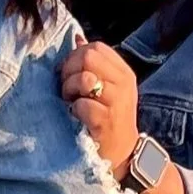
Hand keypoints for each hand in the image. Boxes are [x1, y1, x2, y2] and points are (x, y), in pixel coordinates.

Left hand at [59, 40, 140, 176]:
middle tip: (68, 89)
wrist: (122, 154)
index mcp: (123, 72)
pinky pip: (82, 104)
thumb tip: (77, 38)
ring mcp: (117, 102)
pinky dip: (74, 110)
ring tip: (71, 101)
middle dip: (70, 70)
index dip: (75, 57)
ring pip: (84, 78)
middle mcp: (124, 84)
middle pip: (88, 57)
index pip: (95, 47)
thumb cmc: (109, 118)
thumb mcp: (108, 88)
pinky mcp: (107, 121)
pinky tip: (77, 117)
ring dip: (69, 89)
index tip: (70, 74)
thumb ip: (94, 64)